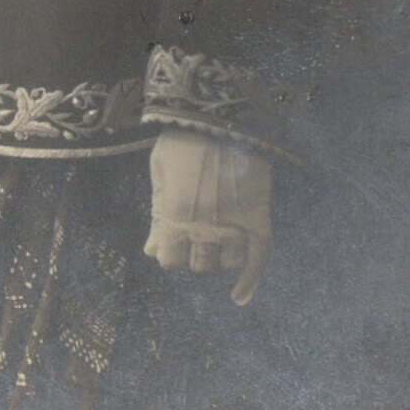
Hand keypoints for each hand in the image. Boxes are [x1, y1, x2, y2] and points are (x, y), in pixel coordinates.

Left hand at [144, 128, 272, 304]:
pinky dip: (250, 279)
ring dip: (218, 258)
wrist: (222, 113)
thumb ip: (157, 212)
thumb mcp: (159, 170)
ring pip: (225, 263)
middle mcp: (206, 226)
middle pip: (198, 266)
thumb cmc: (182, 138)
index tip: (171, 242)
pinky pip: (257, 257)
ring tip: (214, 243)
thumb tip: (151, 250)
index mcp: (177, 214)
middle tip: (194, 236)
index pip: (170, 260)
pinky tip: (239, 296)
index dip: (169, 252)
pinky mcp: (258, 216)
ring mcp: (235, 223)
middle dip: (192, 255)